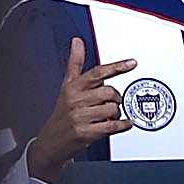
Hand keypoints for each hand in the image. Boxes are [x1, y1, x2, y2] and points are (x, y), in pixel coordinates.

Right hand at [28, 37, 136, 176]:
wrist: (51, 141)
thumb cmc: (62, 113)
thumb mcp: (67, 86)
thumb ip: (75, 63)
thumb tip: (77, 42)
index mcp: (73, 87)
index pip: (98, 73)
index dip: (116, 67)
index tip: (132, 63)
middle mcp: (76, 100)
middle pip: (109, 92)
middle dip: (116, 98)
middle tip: (113, 101)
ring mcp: (81, 117)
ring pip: (113, 109)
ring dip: (117, 113)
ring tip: (110, 115)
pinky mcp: (86, 132)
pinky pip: (113, 125)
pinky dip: (123, 125)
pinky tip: (124, 123)